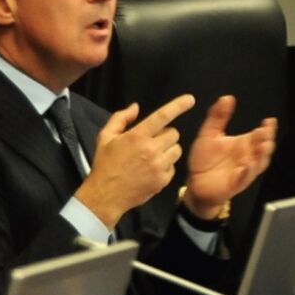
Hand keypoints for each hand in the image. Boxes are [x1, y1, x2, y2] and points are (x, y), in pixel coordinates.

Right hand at [76, 95, 195, 227]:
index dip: (178, 106)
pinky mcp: (163, 180)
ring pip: (177, 149)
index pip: (162, 116)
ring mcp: (159, 166)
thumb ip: (121, 118)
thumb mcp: (105, 137)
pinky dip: (166, 166)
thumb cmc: (105, 164)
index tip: (190, 99)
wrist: (106, 195)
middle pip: (173, 133)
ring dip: (168, 149)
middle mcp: (151, 150)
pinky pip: (173, 166)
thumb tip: (136, 107)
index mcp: (137, 136)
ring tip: (152, 155)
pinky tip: (151, 169)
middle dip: (164, 135)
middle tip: (150, 141)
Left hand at [182, 95, 277, 219]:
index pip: (261, 134)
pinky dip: (248, 171)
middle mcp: (248, 156)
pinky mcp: (236, 183)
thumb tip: (227, 97)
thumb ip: (217, 117)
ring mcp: (244, 170)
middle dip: (267, 140)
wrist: (195, 182)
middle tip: (266, 131)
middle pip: (264, 147)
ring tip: (264, 146)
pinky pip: (245, 177)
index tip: (270, 120)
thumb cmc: (205, 159)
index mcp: (244, 144)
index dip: (268, 128)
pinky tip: (248, 164)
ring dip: (262, 155)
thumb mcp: (209, 134)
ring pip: (259, 163)